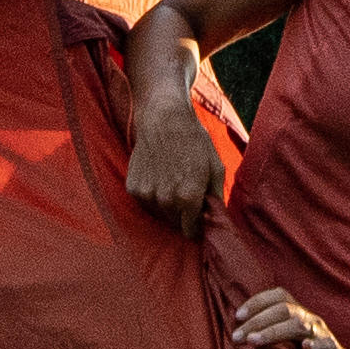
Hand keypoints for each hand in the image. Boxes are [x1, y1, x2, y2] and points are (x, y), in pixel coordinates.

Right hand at [123, 92, 220, 226]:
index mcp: (189, 198)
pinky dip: (152, 194)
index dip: (196, 226)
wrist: (164, 119)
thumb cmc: (194, 141)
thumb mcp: (215, 167)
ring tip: (172, 180)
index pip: (190, 230)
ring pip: (159, 213)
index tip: (198, 217)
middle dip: (182, 213)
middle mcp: (166, 200)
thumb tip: (216, 217)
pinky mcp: (133, 187)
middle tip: (186, 191)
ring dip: (166, 204)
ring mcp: (147, 195)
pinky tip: (159, 175)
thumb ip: (216, 196)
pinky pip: (145, 201)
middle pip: (175, 222)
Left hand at [228, 287, 349, 348]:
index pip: (278, 296)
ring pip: (299, 325)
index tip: (238, 316)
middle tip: (237, 337)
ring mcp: (322, 334)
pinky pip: (326, 345)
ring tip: (254, 341)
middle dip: (257, 321)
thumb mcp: (286, 342)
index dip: (257, 301)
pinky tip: (306, 347)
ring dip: (274, 331)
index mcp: (298, 313)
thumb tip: (237, 333)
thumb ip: (268, 334)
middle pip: (284, 309)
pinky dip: (316, 344)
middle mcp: (310, 319)